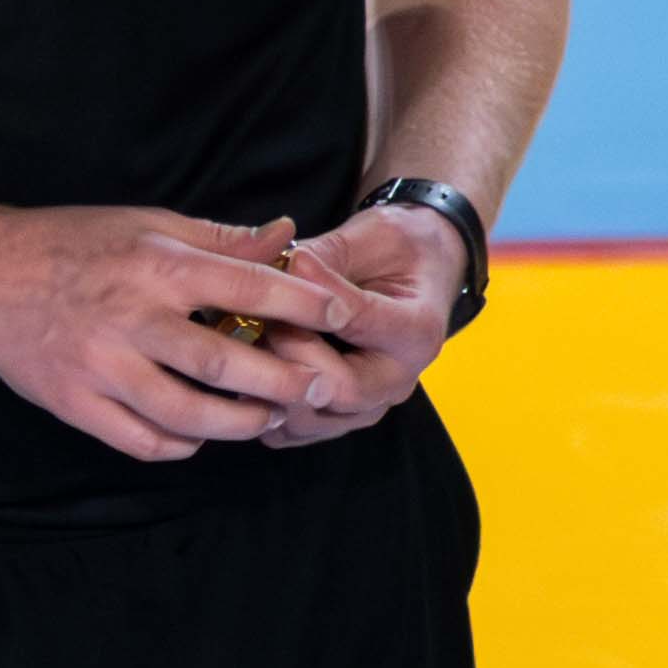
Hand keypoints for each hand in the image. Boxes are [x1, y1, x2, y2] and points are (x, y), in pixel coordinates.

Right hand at [0, 204, 363, 464]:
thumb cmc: (74, 243)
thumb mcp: (148, 223)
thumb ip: (220, 239)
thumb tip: (287, 235)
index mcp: (157, 266)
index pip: (247, 286)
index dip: (302, 302)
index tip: (342, 314)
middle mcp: (132, 318)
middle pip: (223, 363)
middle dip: (281, 382)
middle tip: (319, 389)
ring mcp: (101, 366)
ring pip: (186, 414)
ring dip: (238, 424)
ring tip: (267, 418)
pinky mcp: (75, 402)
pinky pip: (141, 440)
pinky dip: (180, 445)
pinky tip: (200, 436)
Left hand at [249, 195, 468, 445]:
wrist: (417, 272)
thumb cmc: (399, 250)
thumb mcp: (373, 236)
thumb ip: (331, 255)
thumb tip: (286, 265)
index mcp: (416, 332)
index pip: (360, 322)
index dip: (315, 294)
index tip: (290, 261)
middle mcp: (397, 380)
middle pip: (338, 389)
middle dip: (290, 349)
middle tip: (264, 310)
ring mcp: (367, 406)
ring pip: (308, 419)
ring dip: (271, 379)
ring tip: (253, 333)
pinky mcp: (337, 419)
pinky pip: (291, 431)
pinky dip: (264, 403)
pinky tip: (250, 362)